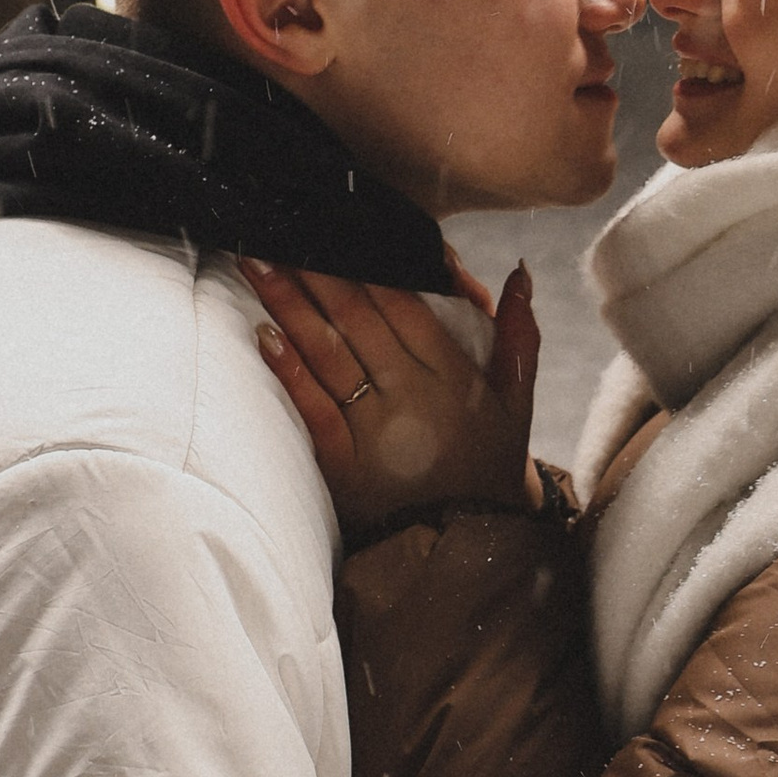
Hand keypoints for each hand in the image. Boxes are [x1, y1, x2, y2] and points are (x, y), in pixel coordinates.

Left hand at [245, 255, 541, 535]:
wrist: (466, 547)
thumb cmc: (488, 467)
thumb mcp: (517, 403)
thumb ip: (519, 335)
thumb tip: (520, 271)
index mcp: (453, 376)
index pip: (405, 305)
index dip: (368, 266)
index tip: (337, 230)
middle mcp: (412, 396)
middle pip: (357, 319)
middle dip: (315, 271)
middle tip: (279, 229)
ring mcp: (375, 430)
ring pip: (327, 354)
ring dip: (288, 305)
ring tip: (257, 263)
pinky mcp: (343, 463)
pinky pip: (312, 406)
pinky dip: (288, 369)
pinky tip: (264, 334)